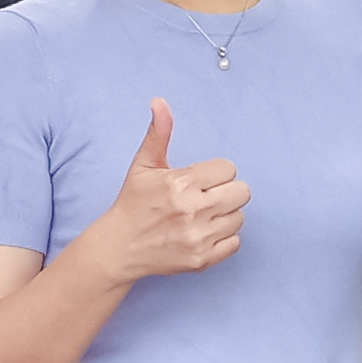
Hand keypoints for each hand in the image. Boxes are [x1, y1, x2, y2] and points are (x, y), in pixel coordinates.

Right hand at [75, 100, 246, 283]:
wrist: (120, 247)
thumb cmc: (133, 203)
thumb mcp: (143, 165)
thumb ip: (158, 133)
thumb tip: (159, 102)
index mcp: (180, 183)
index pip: (228, 169)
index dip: (215, 173)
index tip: (199, 181)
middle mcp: (192, 210)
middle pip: (241, 192)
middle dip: (226, 191)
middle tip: (206, 197)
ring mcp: (198, 237)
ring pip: (239, 217)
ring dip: (225, 215)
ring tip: (203, 215)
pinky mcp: (202, 260)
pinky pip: (235, 243)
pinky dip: (224, 238)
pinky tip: (204, 232)